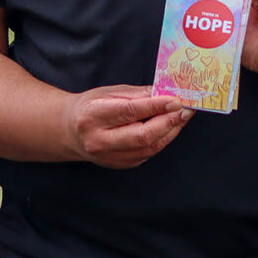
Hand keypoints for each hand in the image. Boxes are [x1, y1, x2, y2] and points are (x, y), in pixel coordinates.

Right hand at [64, 85, 188, 168]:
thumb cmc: (92, 107)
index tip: (176, 100)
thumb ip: (138, 95)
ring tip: (182, 116)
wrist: (71, 131)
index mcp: (93, 116)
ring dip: (170, 131)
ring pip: (149, 147)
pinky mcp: (121, 165)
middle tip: (186, 110)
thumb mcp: (109, 93)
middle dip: (168, 122)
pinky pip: (148, 153)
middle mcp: (99, 141)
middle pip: (142, 136)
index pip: (129, 112)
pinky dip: (163, 139)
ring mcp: (110, 157)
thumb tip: (166, 94)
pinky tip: (170, 127)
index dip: (156, 107)